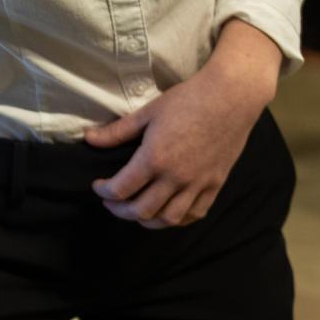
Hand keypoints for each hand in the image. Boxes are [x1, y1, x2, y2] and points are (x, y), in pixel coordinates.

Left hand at [83, 20, 280, 229]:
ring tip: (135, 211)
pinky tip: (167, 213)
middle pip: (142, 210)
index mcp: (155, 158)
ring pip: (169, 218)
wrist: (230, 99)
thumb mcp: (147, 113)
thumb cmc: (186, 101)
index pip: (122, 188)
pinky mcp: (215, 185)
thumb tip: (89, 139)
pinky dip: (177, 220)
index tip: (97, 186)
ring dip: (147, 221)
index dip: (104, 191)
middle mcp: (176, 177)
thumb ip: (117, 131)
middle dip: (120, 210)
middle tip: (110, 202)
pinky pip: (195, 214)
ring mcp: (198, 184)